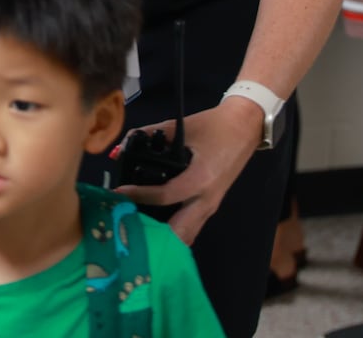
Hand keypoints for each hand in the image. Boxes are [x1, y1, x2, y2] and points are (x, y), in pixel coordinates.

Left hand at [114, 101, 261, 245]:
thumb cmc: (214, 126)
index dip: (138, 195)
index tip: (117, 193)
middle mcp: (207, 199)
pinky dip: (173, 231)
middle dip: (153, 233)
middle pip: (179, 232)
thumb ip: (148, 136)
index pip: (165, 196)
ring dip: (163, 236)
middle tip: (127, 223)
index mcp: (200, 179)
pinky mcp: (212, 206)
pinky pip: (191, 227)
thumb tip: (119, 150)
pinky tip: (154, 224)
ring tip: (137, 226)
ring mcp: (211, 206)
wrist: (245, 128)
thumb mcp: (179, 126)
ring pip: (187, 235)